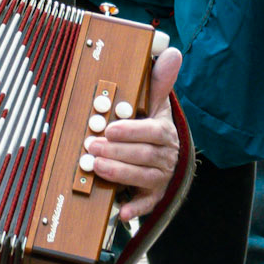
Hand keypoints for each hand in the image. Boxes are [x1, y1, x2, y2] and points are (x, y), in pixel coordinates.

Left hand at [83, 39, 181, 221]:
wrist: (168, 160)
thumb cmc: (155, 129)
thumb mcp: (157, 104)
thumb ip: (159, 82)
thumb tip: (172, 52)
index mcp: (164, 133)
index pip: (151, 132)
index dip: (131, 131)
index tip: (111, 129)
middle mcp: (164, 156)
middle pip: (142, 156)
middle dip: (115, 151)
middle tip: (91, 146)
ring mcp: (160, 177)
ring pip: (141, 177)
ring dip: (118, 173)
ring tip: (96, 166)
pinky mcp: (153, 196)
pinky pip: (146, 204)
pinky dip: (135, 209)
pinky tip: (122, 211)